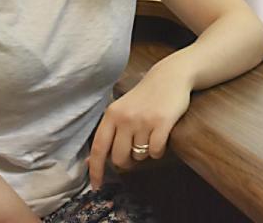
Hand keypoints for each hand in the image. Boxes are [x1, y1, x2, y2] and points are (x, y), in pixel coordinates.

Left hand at [87, 63, 192, 189]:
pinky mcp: (162, 122)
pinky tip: (161, 138)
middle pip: (119, 157)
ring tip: (150, 136)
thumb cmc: (145, 96)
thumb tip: (92, 161)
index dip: (96, 170)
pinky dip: (158, 151)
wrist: (170, 77)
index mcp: (111, 115)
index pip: (98, 148)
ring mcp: (143, 120)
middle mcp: (125, 118)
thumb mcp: (122, 109)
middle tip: (134, 152)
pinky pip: (155, 151)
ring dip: (145, 152)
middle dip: (127, 162)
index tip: (96, 186)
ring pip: (139, 155)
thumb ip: (109, 131)